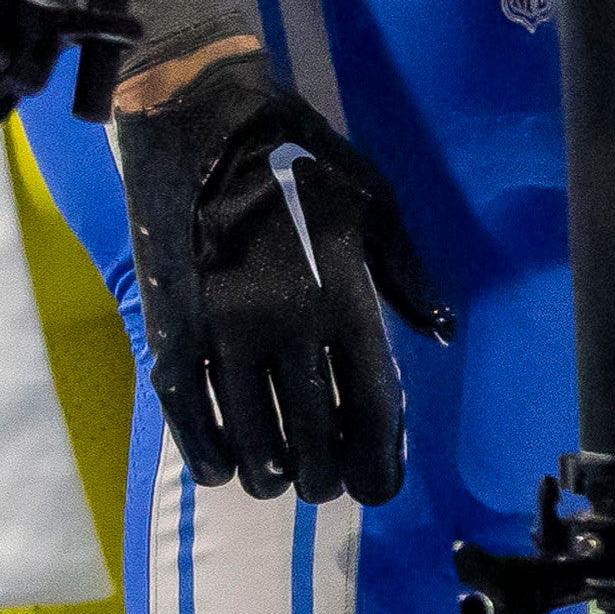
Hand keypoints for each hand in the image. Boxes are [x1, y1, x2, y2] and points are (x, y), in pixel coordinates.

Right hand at [116, 51, 458, 506]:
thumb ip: (407, 275)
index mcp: (345, 297)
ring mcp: (224, 332)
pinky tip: (221, 471)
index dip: (380, 459)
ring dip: (270, 473)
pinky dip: (206, 451)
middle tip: (328, 486)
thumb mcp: (377, 205)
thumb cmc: (305, 163)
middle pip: (312, 436)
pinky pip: (188, 412)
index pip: (372, 406)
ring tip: (282, 482)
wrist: (206, 127)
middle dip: (325, 476)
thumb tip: (441, 332)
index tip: (381, 487)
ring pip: (250, 436)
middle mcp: (287, 325)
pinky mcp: (173, 329)